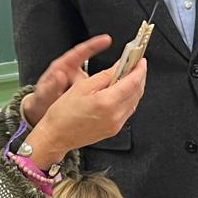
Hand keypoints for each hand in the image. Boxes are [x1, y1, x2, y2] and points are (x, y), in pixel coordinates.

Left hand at [20, 35, 112, 125]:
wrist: (42, 115)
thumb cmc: (41, 102)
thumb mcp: (42, 95)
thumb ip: (50, 87)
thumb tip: (59, 75)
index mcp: (63, 67)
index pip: (81, 52)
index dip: (94, 45)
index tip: (106, 40)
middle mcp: (74, 73)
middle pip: (94, 72)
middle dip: (100, 81)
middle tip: (98, 91)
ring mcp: (81, 84)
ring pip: (96, 85)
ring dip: (95, 94)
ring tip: (85, 104)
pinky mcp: (87, 94)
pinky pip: (95, 95)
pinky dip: (97, 99)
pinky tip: (93, 106)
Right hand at [23, 57, 146, 162]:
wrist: (56, 136)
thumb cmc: (63, 113)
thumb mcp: (82, 87)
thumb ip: (104, 75)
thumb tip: (119, 66)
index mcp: (107, 102)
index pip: (132, 82)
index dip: (139, 69)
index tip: (140, 61)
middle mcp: (115, 115)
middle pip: (137, 92)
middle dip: (139, 76)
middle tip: (136, 65)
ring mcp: (116, 124)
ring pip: (134, 101)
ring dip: (135, 87)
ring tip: (129, 76)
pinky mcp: (114, 129)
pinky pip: (128, 111)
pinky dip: (129, 98)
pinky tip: (123, 92)